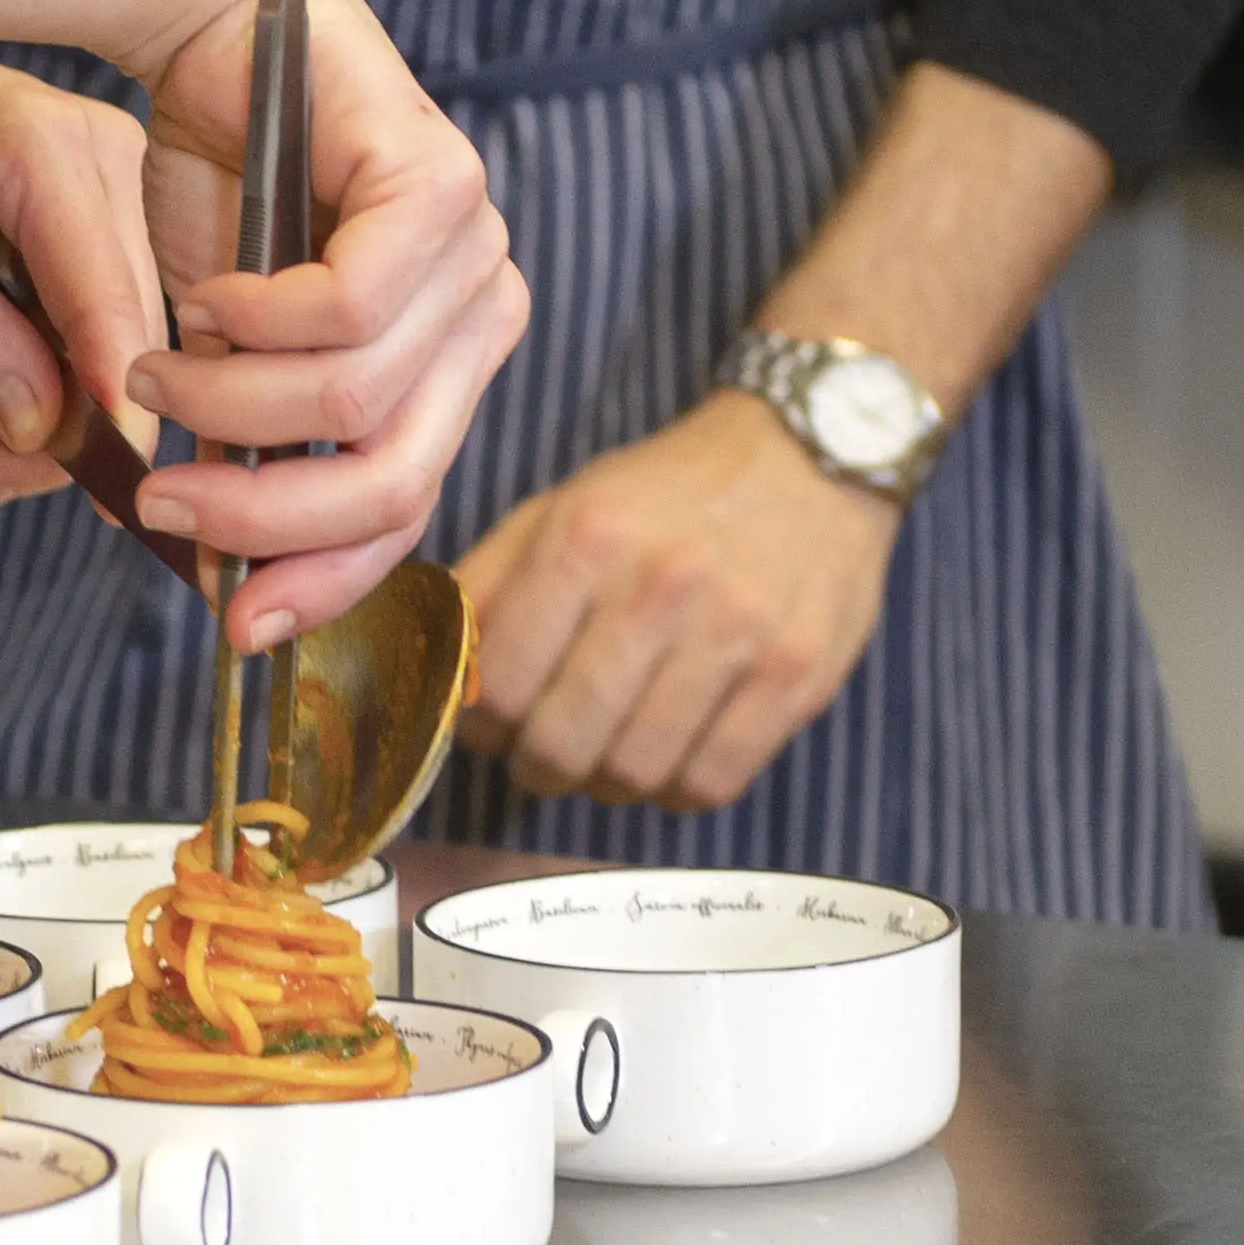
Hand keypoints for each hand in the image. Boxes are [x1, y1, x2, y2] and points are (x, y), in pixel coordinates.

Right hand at [0, 0, 526, 650]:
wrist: (206, 41)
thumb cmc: (205, 193)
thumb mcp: (191, 354)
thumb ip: (193, 448)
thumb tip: (160, 549)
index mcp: (439, 373)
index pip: (406, 516)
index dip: (320, 584)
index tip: (228, 620)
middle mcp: (478, 318)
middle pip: (393, 480)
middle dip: (262, 512)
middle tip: (161, 494)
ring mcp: (474, 251)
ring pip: (360, 402)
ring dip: (230, 404)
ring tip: (155, 367)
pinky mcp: (442, 184)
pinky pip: (353, 304)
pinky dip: (256, 318)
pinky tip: (206, 294)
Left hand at [0, 5, 163, 462]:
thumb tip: (40, 424)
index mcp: (45, 148)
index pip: (106, 305)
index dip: (112, 411)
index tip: (109, 502)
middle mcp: (106, 160)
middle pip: (116, 342)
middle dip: (34, 426)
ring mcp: (112, 189)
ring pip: (97, 352)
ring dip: (0, 405)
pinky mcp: (98, 222)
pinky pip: (76, 332)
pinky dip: (5, 371)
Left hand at [454, 392, 901, 810]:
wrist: (809, 454)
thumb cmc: (665, 495)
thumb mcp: (557, 510)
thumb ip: (487, 589)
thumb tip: (434, 672)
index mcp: (584, 539)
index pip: (498, 683)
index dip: (478, 723)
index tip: (488, 722)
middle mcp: (660, 587)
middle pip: (559, 742)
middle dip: (534, 764)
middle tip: (539, 752)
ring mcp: (738, 635)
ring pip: (633, 773)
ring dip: (603, 782)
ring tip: (602, 753)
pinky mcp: (799, 675)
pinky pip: (710, 782)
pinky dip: (673, 790)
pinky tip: (666, 758)